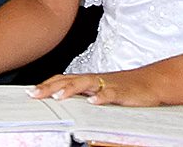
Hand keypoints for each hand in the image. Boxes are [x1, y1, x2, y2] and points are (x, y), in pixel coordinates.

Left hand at [32, 68, 163, 105]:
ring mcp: (109, 85)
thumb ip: (84, 94)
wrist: (152, 82)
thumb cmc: (125, 89)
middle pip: (69, 80)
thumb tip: (62, 100)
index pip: (63, 80)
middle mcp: (96, 80)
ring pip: (87, 84)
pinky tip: (94, 102)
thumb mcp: (101, 91)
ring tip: (58, 96)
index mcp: (89, 80)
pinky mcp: (123, 92)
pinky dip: (102, 97)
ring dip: (71, 89)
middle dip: (51, 87)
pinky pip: (111, 94)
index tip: (30, 92)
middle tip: (34, 94)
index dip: (47, 85)